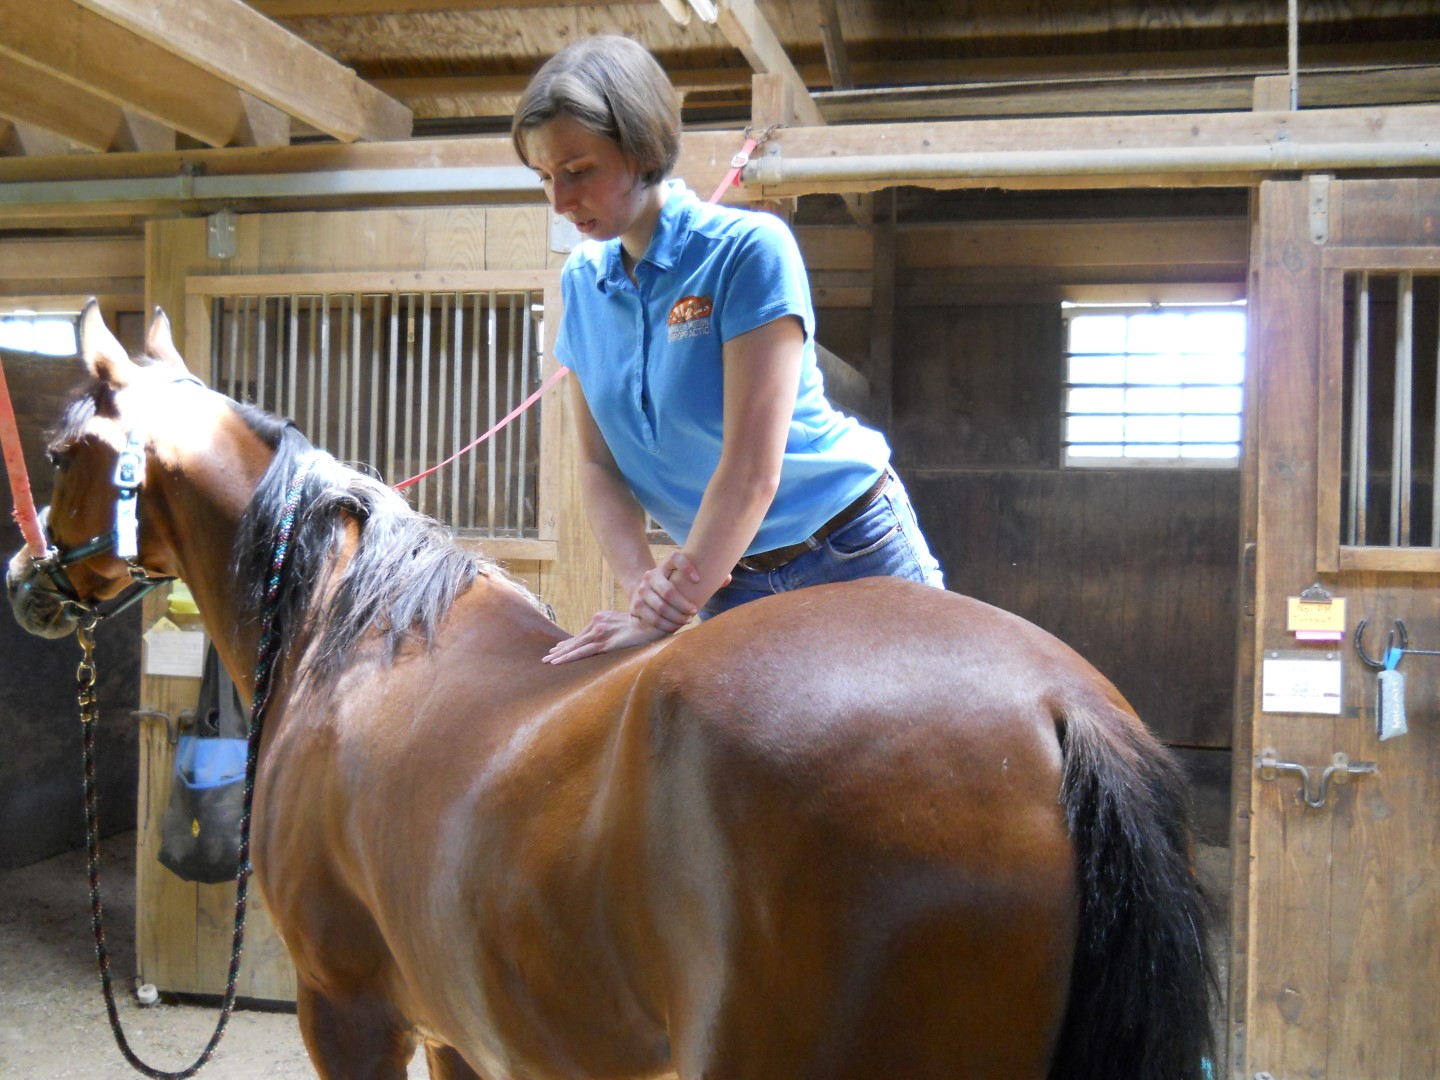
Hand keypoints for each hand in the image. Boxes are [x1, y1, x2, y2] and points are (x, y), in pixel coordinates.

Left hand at [543, 609, 670, 664]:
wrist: (654, 622)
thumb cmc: (644, 624)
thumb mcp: (625, 624)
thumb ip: (615, 629)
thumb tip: (613, 639)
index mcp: (601, 618)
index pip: (582, 634)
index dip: (570, 642)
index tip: (558, 648)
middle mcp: (597, 623)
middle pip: (575, 639)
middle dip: (560, 649)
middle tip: (547, 657)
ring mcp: (600, 632)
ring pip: (575, 646)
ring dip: (560, 654)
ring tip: (548, 661)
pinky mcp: (605, 643)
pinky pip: (582, 652)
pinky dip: (568, 657)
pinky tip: (558, 662)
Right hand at [628, 551, 705, 632]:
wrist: (644, 595)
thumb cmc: (673, 588)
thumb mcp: (684, 581)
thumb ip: (706, 578)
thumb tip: (727, 578)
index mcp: (665, 565)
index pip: (675, 557)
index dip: (687, 566)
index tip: (698, 579)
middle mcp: (651, 575)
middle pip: (669, 591)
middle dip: (684, 604)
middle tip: (695, 611)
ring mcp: (642, 590)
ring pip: (661, 607)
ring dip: (677, 617)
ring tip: (687, 620)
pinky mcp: (636, 604)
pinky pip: (653, 618)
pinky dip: (666, 625)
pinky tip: (674, 627)